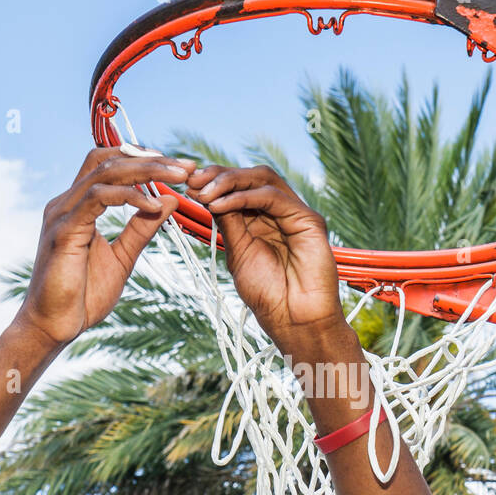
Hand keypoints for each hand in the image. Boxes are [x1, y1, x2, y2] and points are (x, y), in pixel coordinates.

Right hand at [15, 147, 196, 346]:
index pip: (109, 164)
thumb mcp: (123, 257)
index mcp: (78, 206)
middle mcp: (66, 203)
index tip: (178, 166)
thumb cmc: (83, 295)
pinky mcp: (63, 230)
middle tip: (186, 166)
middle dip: (150, 159)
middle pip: (109, 161)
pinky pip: (97, 199)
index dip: (142, 158)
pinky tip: (152, 204)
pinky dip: (128, 197)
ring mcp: (62, 214)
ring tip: (177, 177)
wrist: (55, 326)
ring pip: (104, 173)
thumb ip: (142, 228)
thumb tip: (170, 199)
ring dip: (145, 171)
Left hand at [184, 164, 348, 352]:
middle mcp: (279, 212)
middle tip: (193, 182)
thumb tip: (206, 194)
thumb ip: (228, 222)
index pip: (238, 187)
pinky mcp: (308, 219)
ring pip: (262, 179)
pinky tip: (220, 205)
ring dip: (229, 181)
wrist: (293, 319)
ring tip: (204, 192)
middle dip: (218, 175)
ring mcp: (295, 213)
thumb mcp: (238, 252)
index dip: (213, 181)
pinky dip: (243, 197)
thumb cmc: (268, 294)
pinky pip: (273, 197)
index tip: (187, 185)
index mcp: (262, 219)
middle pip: (250, 176)